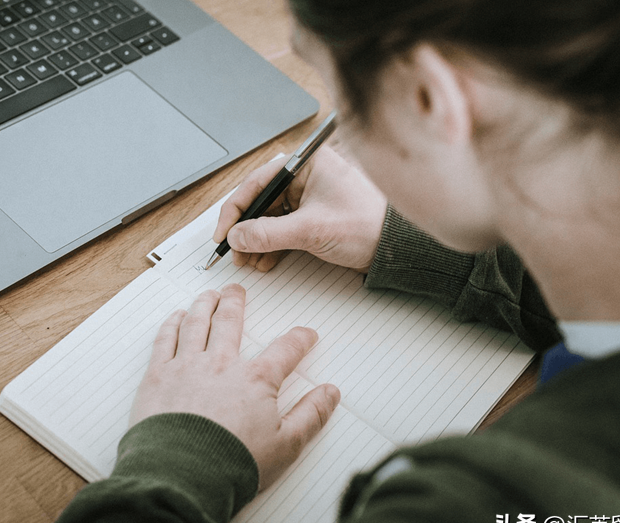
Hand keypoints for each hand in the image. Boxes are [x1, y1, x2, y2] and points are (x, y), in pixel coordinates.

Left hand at [130, 283, 339, 489]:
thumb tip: (330, 393)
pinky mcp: (158, 377)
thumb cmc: (232, 464)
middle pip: (230, 323)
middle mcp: (221, 364)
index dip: (299, 339)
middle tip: (236, 290)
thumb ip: (310, 415)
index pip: (285, 350)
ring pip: (197, 324)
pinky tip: (176, 317)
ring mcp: (187, 366)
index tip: (306, 334)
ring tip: (208, 294)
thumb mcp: (286, 445)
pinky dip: (171, 324)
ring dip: (204, 305)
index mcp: (255, 380)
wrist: (182, 475)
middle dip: (236, 303)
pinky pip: (165, 340)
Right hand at [213, 145, 387, 271]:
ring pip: (269, 217)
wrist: (396, 247)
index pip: (256, 183)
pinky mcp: (313, 216)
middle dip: (245, 229)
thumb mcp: (310, 230)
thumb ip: (268, 233)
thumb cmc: (366, 224)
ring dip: (256, 240)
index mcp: (305, 164)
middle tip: (234, 251)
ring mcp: (309, 197)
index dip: (235, 210)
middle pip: (260, 201)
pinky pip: (283, 228)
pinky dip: (271, 245)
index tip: (224, 233)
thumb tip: (237, 236)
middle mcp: (305, 177)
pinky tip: (264, 260)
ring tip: (249, 260)